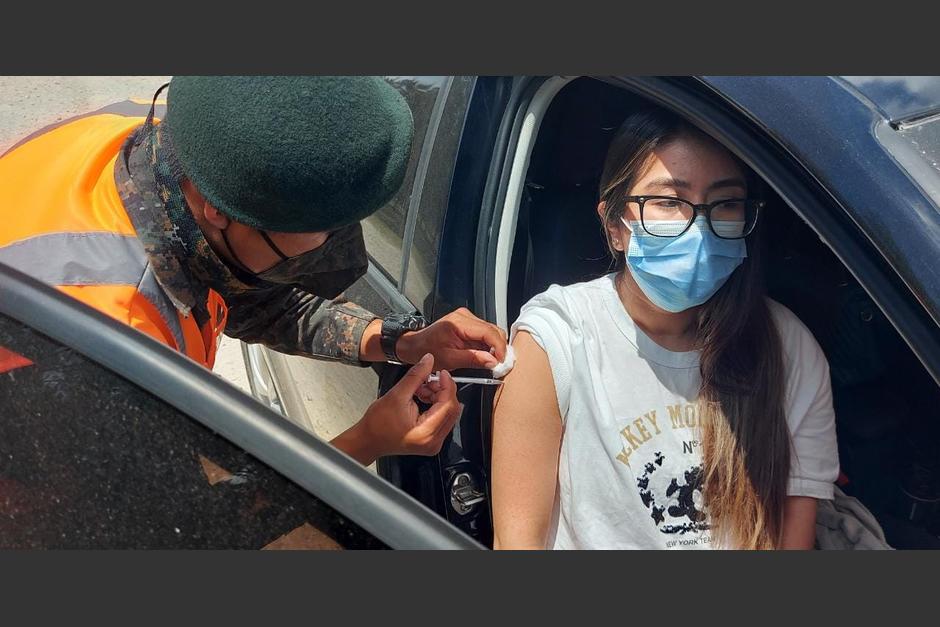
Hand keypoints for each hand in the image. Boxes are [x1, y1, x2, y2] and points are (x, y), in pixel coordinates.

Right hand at [331, 353, 460, 464]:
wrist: (368, 439)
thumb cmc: (377, 425)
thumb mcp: (396, 394)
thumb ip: (416, 376)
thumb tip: (428, 361)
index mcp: (426, 433)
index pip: (448, 405)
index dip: (447, 385)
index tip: (442, 373)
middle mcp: (434, 442)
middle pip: (451, 409)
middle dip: (442, 390)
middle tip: (430, 378)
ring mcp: (433, 442)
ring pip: (447, 412)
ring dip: (437, 395)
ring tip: (421, 388)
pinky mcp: (431, 439)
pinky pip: (441, 417)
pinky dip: (434, 403)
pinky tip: (422, 396)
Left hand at [396, 307, 507, 369]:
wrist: (415, 345)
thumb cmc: (426, 350)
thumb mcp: (449, 359)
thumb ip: (472, 359)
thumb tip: (492, 361)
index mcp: (459, 322)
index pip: (488, 332)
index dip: (499, 347)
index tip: (502, 360)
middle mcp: (464, 316)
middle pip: (493, 330)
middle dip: (498, 348)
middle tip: (499, 364)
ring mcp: (467, 318)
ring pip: (491, 332)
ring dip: (493, 347)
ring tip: (490, 361)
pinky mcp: (468, 323)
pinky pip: (484, 334)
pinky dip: (487, 346)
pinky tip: (483, 355)